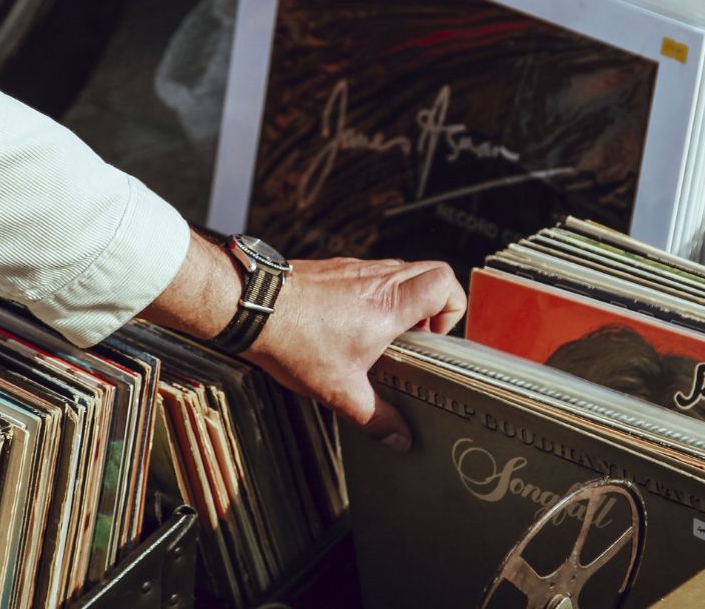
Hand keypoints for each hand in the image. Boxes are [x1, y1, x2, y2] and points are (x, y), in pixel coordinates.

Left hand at [243, 258, 466, 451]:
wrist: (252, 308)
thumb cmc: (294, 341)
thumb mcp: (341, 391)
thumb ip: (376, 417)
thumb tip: (399, 437)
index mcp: (390, 305)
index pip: (445, 283)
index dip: (452, 309)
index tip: (433, 338)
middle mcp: (378, 279)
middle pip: (430, 271)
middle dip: (433, 306)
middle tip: (416, 337)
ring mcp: (356, 269)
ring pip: (400, 271)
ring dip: (403, 300)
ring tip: (383, 335)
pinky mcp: (335, 268)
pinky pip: (370, 274)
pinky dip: (374, 295)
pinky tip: (351, 325)